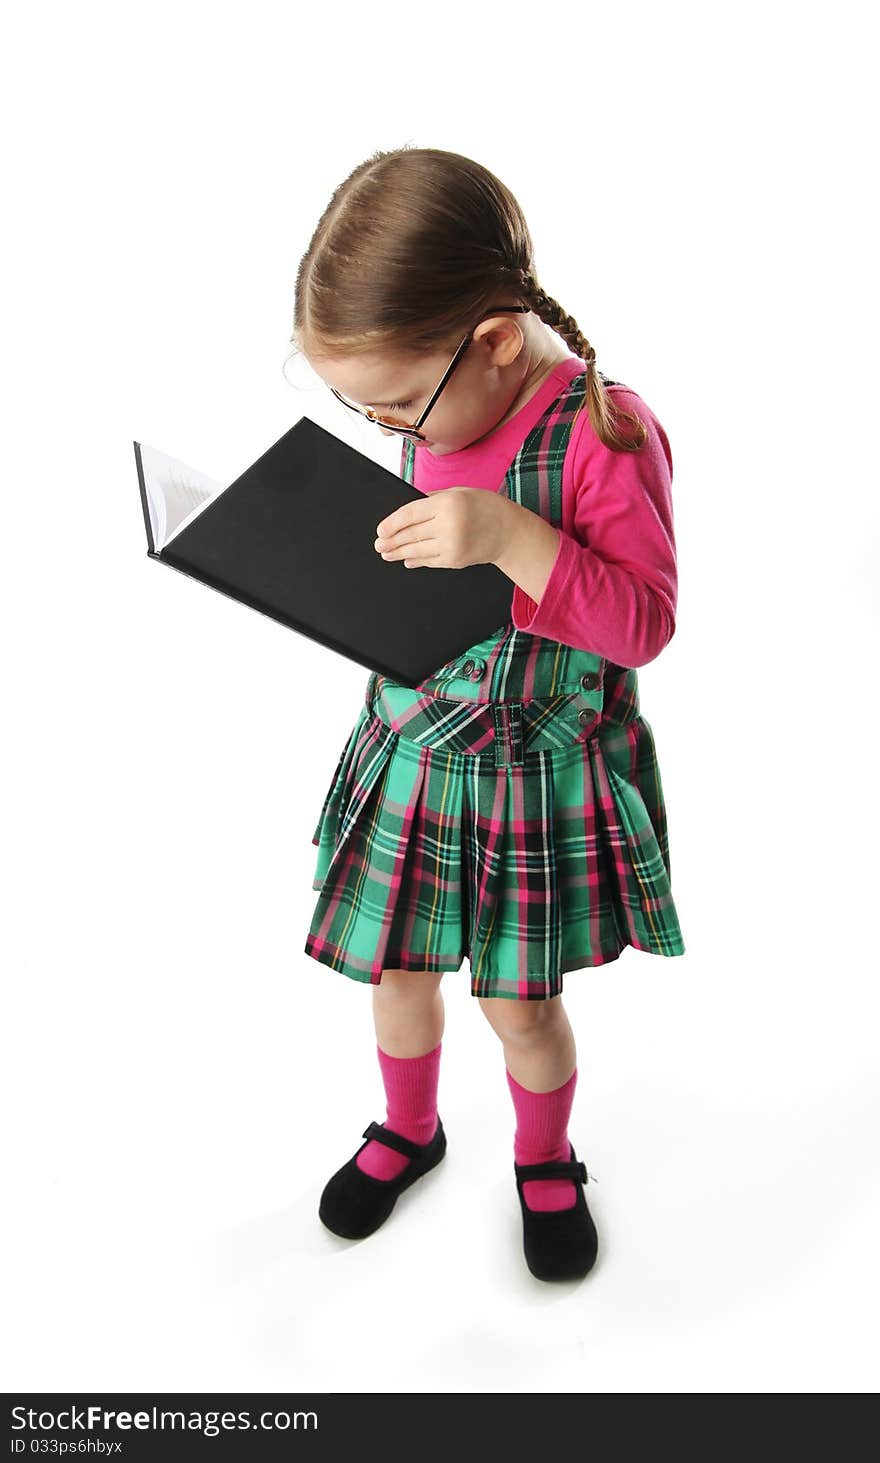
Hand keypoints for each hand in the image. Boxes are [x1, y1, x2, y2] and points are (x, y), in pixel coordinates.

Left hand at [374, 487, 515, 569]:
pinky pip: (429, 561)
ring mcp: (451, 545)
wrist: (510, 532)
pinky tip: (407, 560)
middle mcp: (448, 525)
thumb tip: (410, 511)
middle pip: (410, 534)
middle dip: (391, 541)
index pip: (410, 514)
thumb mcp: (460, 492)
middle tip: (378, 545)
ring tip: (386, 554)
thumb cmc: (485, 508)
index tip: (380, 530)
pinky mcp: (455, 560)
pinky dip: (416, 561)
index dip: (392, 523)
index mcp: (447, 503)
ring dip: (398, 553)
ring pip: (417, 550)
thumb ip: (433, 499)